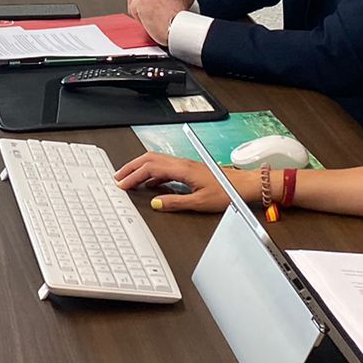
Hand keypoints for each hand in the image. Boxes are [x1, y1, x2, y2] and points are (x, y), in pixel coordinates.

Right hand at [112, 152, 234, 212]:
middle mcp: (182, 163)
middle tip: (118, 177)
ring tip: (129, 178)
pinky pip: (165, 167)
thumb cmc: (227, 193)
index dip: (133, 175)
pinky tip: (150, 183)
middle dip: (131, 167)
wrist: (244, 186)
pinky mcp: (189, 169)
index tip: (122, 184)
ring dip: (140, 168)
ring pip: (156, 161)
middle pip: (150, 159)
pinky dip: (152, 172)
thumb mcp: (199, 203)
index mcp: (182, 169)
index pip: (150, 167)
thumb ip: (175, 202)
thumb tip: (155, 203)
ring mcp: (185, 165)